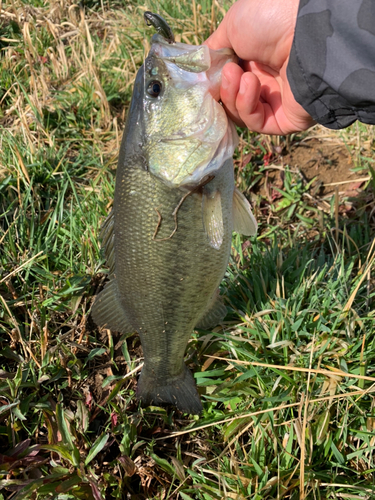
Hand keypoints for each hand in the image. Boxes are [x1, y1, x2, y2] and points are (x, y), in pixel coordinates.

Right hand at [205, 0, 314, 134]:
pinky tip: (251, 85)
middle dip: (222, 89)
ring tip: (238, 75)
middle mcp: (266, 80)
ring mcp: (276, 101)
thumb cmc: (272, 19)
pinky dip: (247, 106)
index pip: (227, 81)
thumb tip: (199, 74)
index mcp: (254, 59)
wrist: (307, 31)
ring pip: (240, 114)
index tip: (203, 78)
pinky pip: (257, 122)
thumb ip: (213, 52)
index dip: (213, 82)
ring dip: (233, 96)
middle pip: (230, 100)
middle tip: (225, 73)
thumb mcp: (232, 26)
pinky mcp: (284, 120)